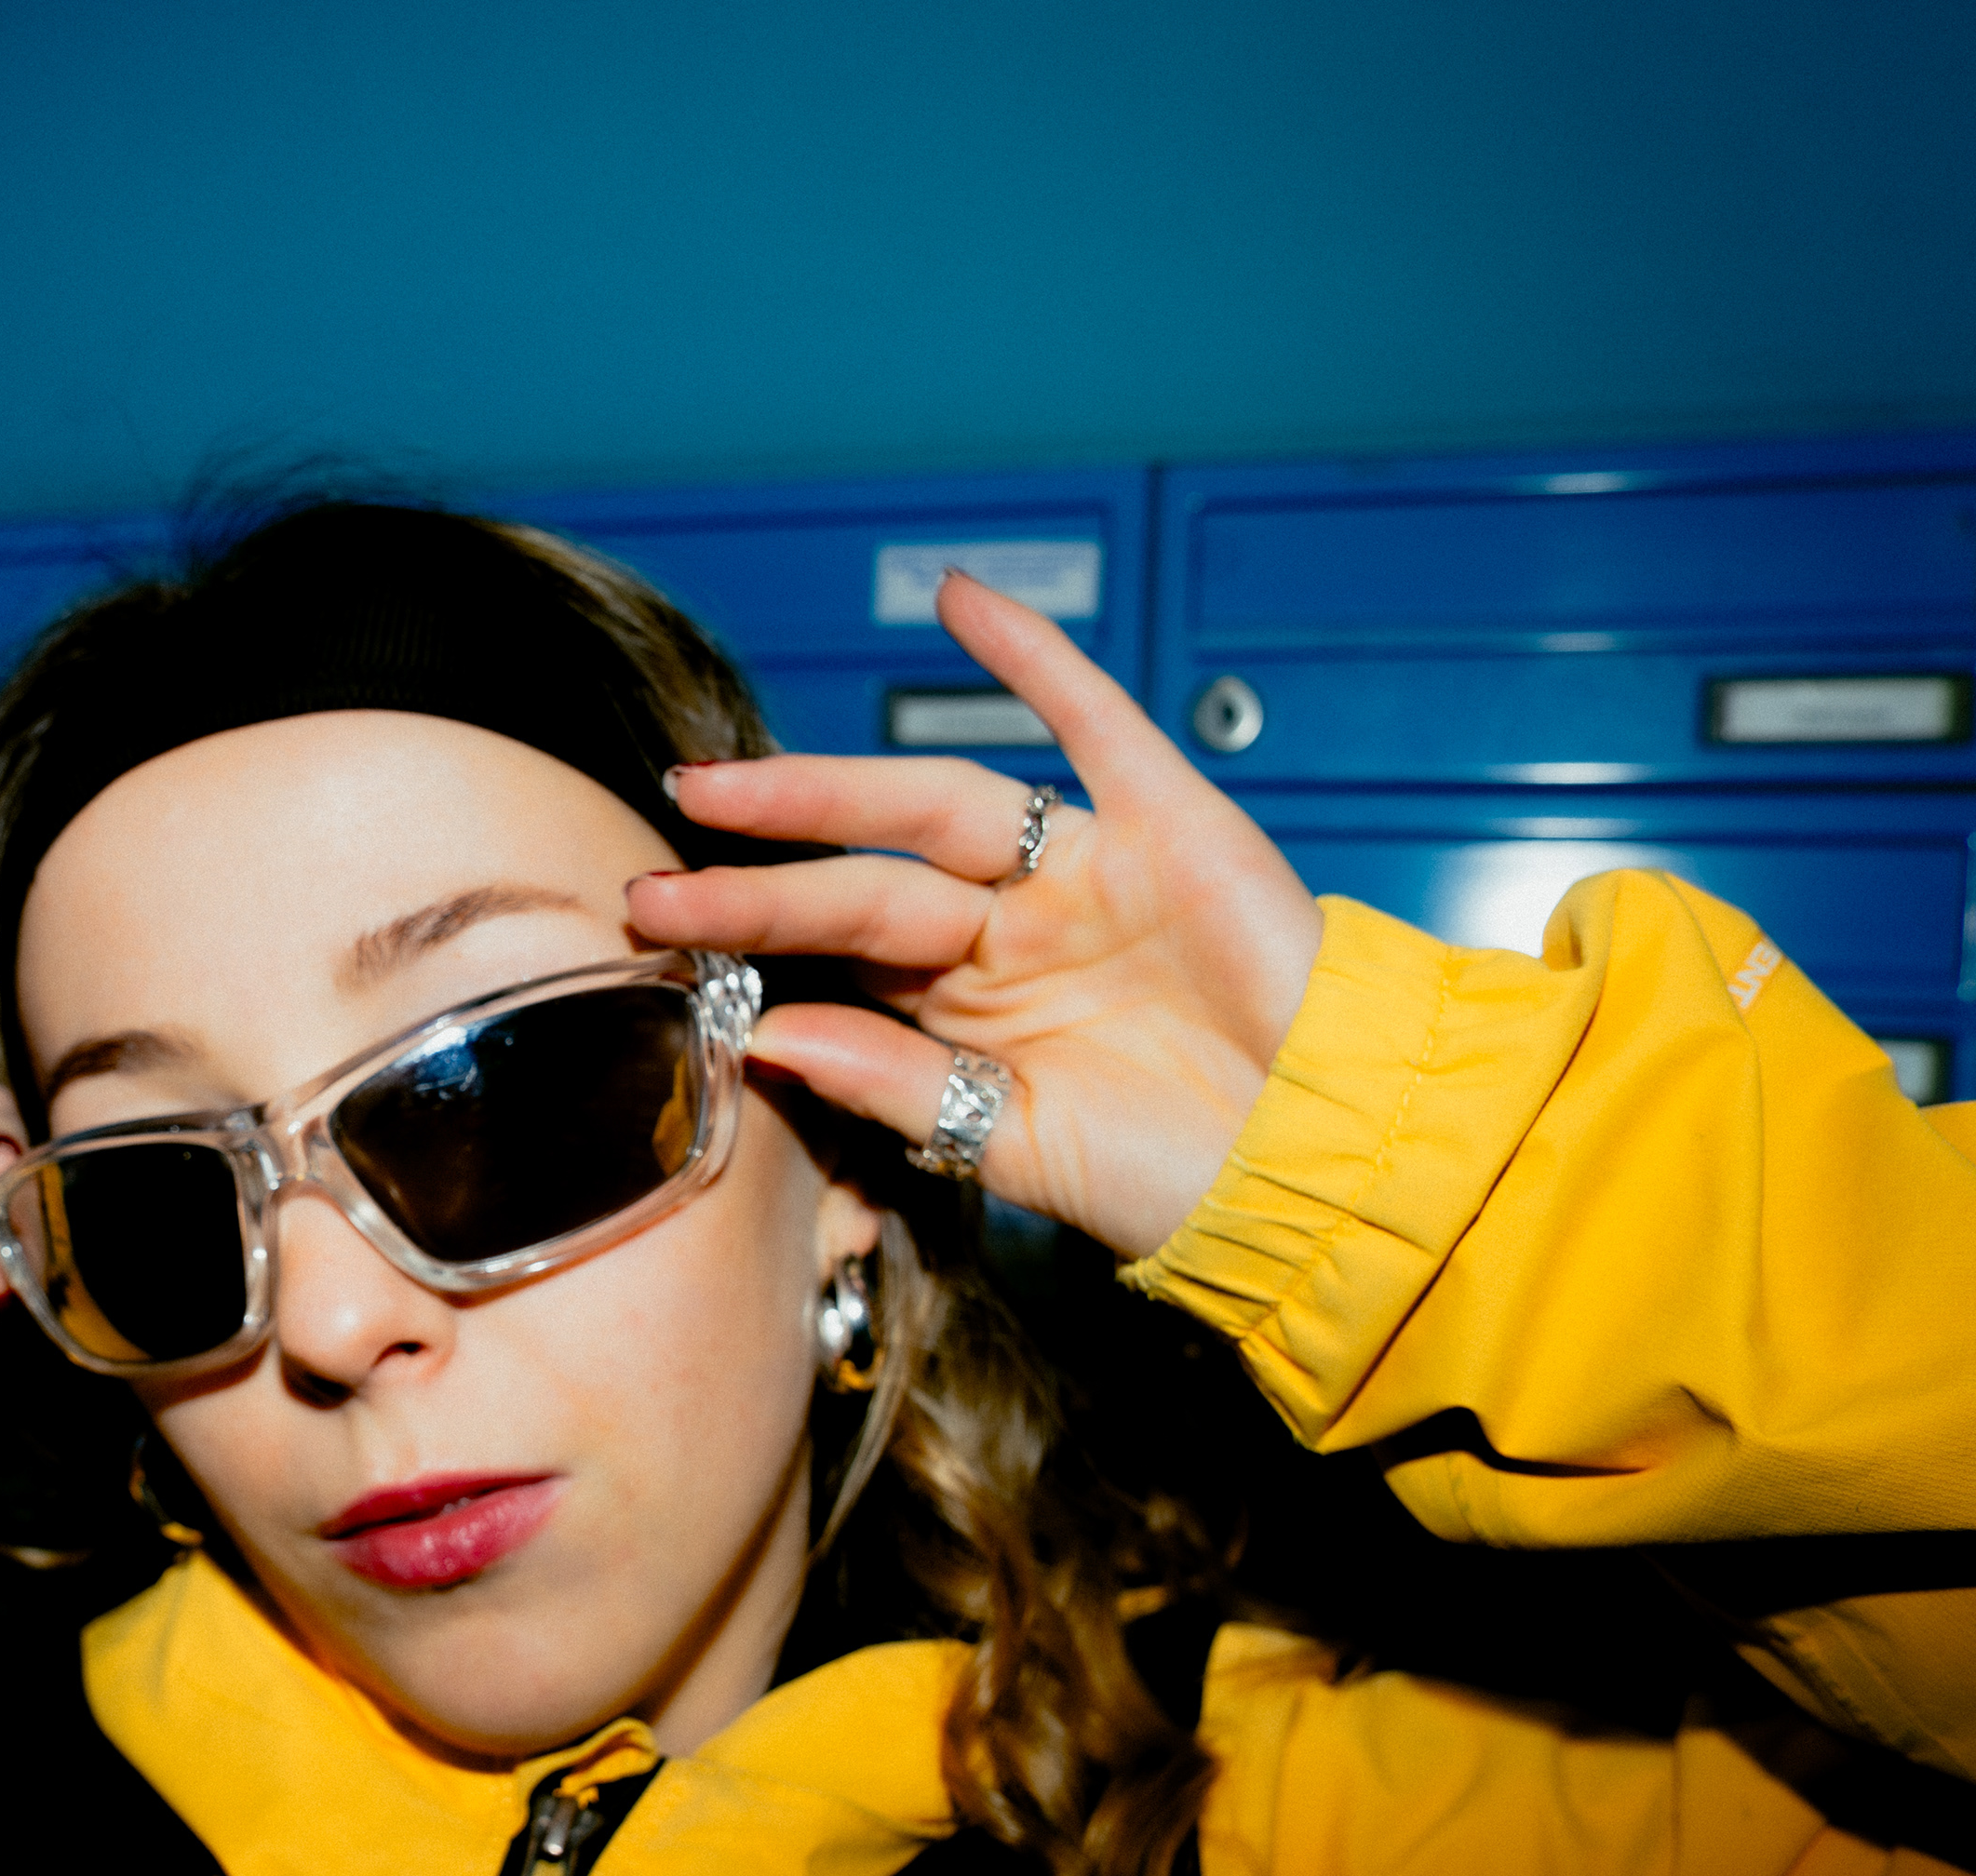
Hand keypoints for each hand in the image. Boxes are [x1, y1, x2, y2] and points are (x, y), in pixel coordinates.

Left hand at [627, 572, 1325, 1259]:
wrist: (1319, 1167)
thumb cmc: (1175, 1175)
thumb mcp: (1008, 1145)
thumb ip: (893, 1086)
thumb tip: (768, 1035)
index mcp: (968, 1009)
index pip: (839, 957)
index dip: (754, 940)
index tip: (655, 933)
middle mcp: (1010, 930)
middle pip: (864, 881)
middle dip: (760, 877)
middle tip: (656, 871)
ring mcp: (1085, 872)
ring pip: (937, 810)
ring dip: (830, 789)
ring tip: (727, 784)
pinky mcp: (1168, 826)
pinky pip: (1092, 720)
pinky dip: (1031, 657)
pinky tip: (960, 601)